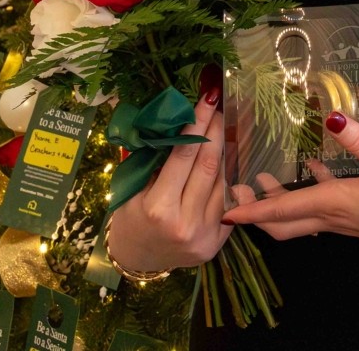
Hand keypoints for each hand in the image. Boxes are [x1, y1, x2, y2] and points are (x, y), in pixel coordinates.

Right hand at [106, 89, 231, 271]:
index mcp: (159, 208)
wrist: (138, 259)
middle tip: (219, 107)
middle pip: (209, 165)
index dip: (198, 123)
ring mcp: (204, 234)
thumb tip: (174, 119)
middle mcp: (185, 222)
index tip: (208, 99)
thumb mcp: (132, 188)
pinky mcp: (216, 243)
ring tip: (223, 128)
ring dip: (225, 151)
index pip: (184, 154)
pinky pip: (227, 202)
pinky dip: (227, 178)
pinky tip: (226, 159)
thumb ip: (153, 158)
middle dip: (216, 130)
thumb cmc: (130, 217)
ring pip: (222, 181)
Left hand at [222, 112, 358, 256]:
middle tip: (234, 192)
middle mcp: (335, 218)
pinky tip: (312, 169)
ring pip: (300, 219)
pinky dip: (310, 192)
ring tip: (259, 180)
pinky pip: (323, 208)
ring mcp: (347, 221)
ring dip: (278, 204)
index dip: (251, 211)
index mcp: (335, 205)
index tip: (224, 211)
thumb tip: (329, 115)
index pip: (282, 212)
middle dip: (255, 211)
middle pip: (283, 223)